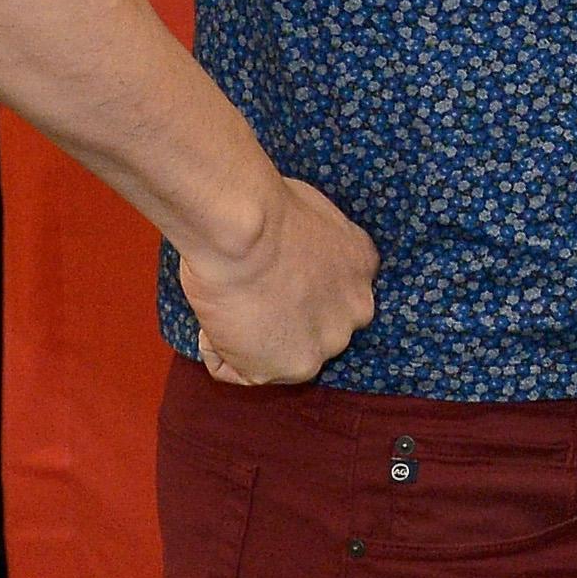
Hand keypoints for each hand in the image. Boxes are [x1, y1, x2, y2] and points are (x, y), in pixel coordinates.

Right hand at [183, 175, 377, 386]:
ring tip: (226, 304)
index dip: (294, 289)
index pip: (333, 294)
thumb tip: (288, 250)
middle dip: (280, 319)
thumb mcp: (315, 218)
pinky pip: (240, 370)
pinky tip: (215, 320)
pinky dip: (218, 350)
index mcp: (361, 266)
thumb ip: (314, 245)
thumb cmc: (266, 207)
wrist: (247, 229)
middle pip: (314, 329)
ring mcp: (326, 344)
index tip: (267, 278)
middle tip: (244, 295)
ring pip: (279, 353)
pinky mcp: (290, 368)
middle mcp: (356, 310)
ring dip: (247, 337)